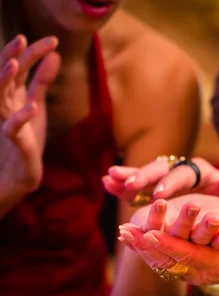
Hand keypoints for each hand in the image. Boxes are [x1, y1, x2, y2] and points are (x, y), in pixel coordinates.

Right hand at [0, 35, 60, 201]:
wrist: (20, 173)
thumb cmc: (26, 138)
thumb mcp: (36, 104)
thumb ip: (42, 81)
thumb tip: (54, 55)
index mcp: (12, 94)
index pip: (20, 66)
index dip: (33, 52)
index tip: (54, 40)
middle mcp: (5, 105)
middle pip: (5, 75)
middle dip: (11, 56)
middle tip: (23, 39)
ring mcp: (5, 122)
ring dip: (5, 80)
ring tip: (15, 64)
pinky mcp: (14, 142)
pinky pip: (12, 128)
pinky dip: (21, 117)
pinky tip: (32, 107)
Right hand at [103, 147, 218, 205]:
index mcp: (202, 170)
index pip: (185, 173)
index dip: (172, 183)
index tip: (160, 194)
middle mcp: (183, 170)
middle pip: (162, 169)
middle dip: (146, 177)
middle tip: (132, 185)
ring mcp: (167, 178)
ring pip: (146, 173)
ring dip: (129, 176)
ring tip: (111, 179)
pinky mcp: (154, 188)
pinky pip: (136, 184)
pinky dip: (123, 183)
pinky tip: (107, 182)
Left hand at [118, 194, 218, 285]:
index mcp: (215, 264)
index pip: (188, 254)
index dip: (170, 244)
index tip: (152, 234)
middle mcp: (198, 272)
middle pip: (168, 260)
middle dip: (147, 246)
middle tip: (128, 232)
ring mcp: (187, 272)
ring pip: (160, 261)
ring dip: (140, 247)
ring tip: (123, 231)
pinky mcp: (181, 267)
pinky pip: (159, 260)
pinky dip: (142, 249)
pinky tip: (127, 236)